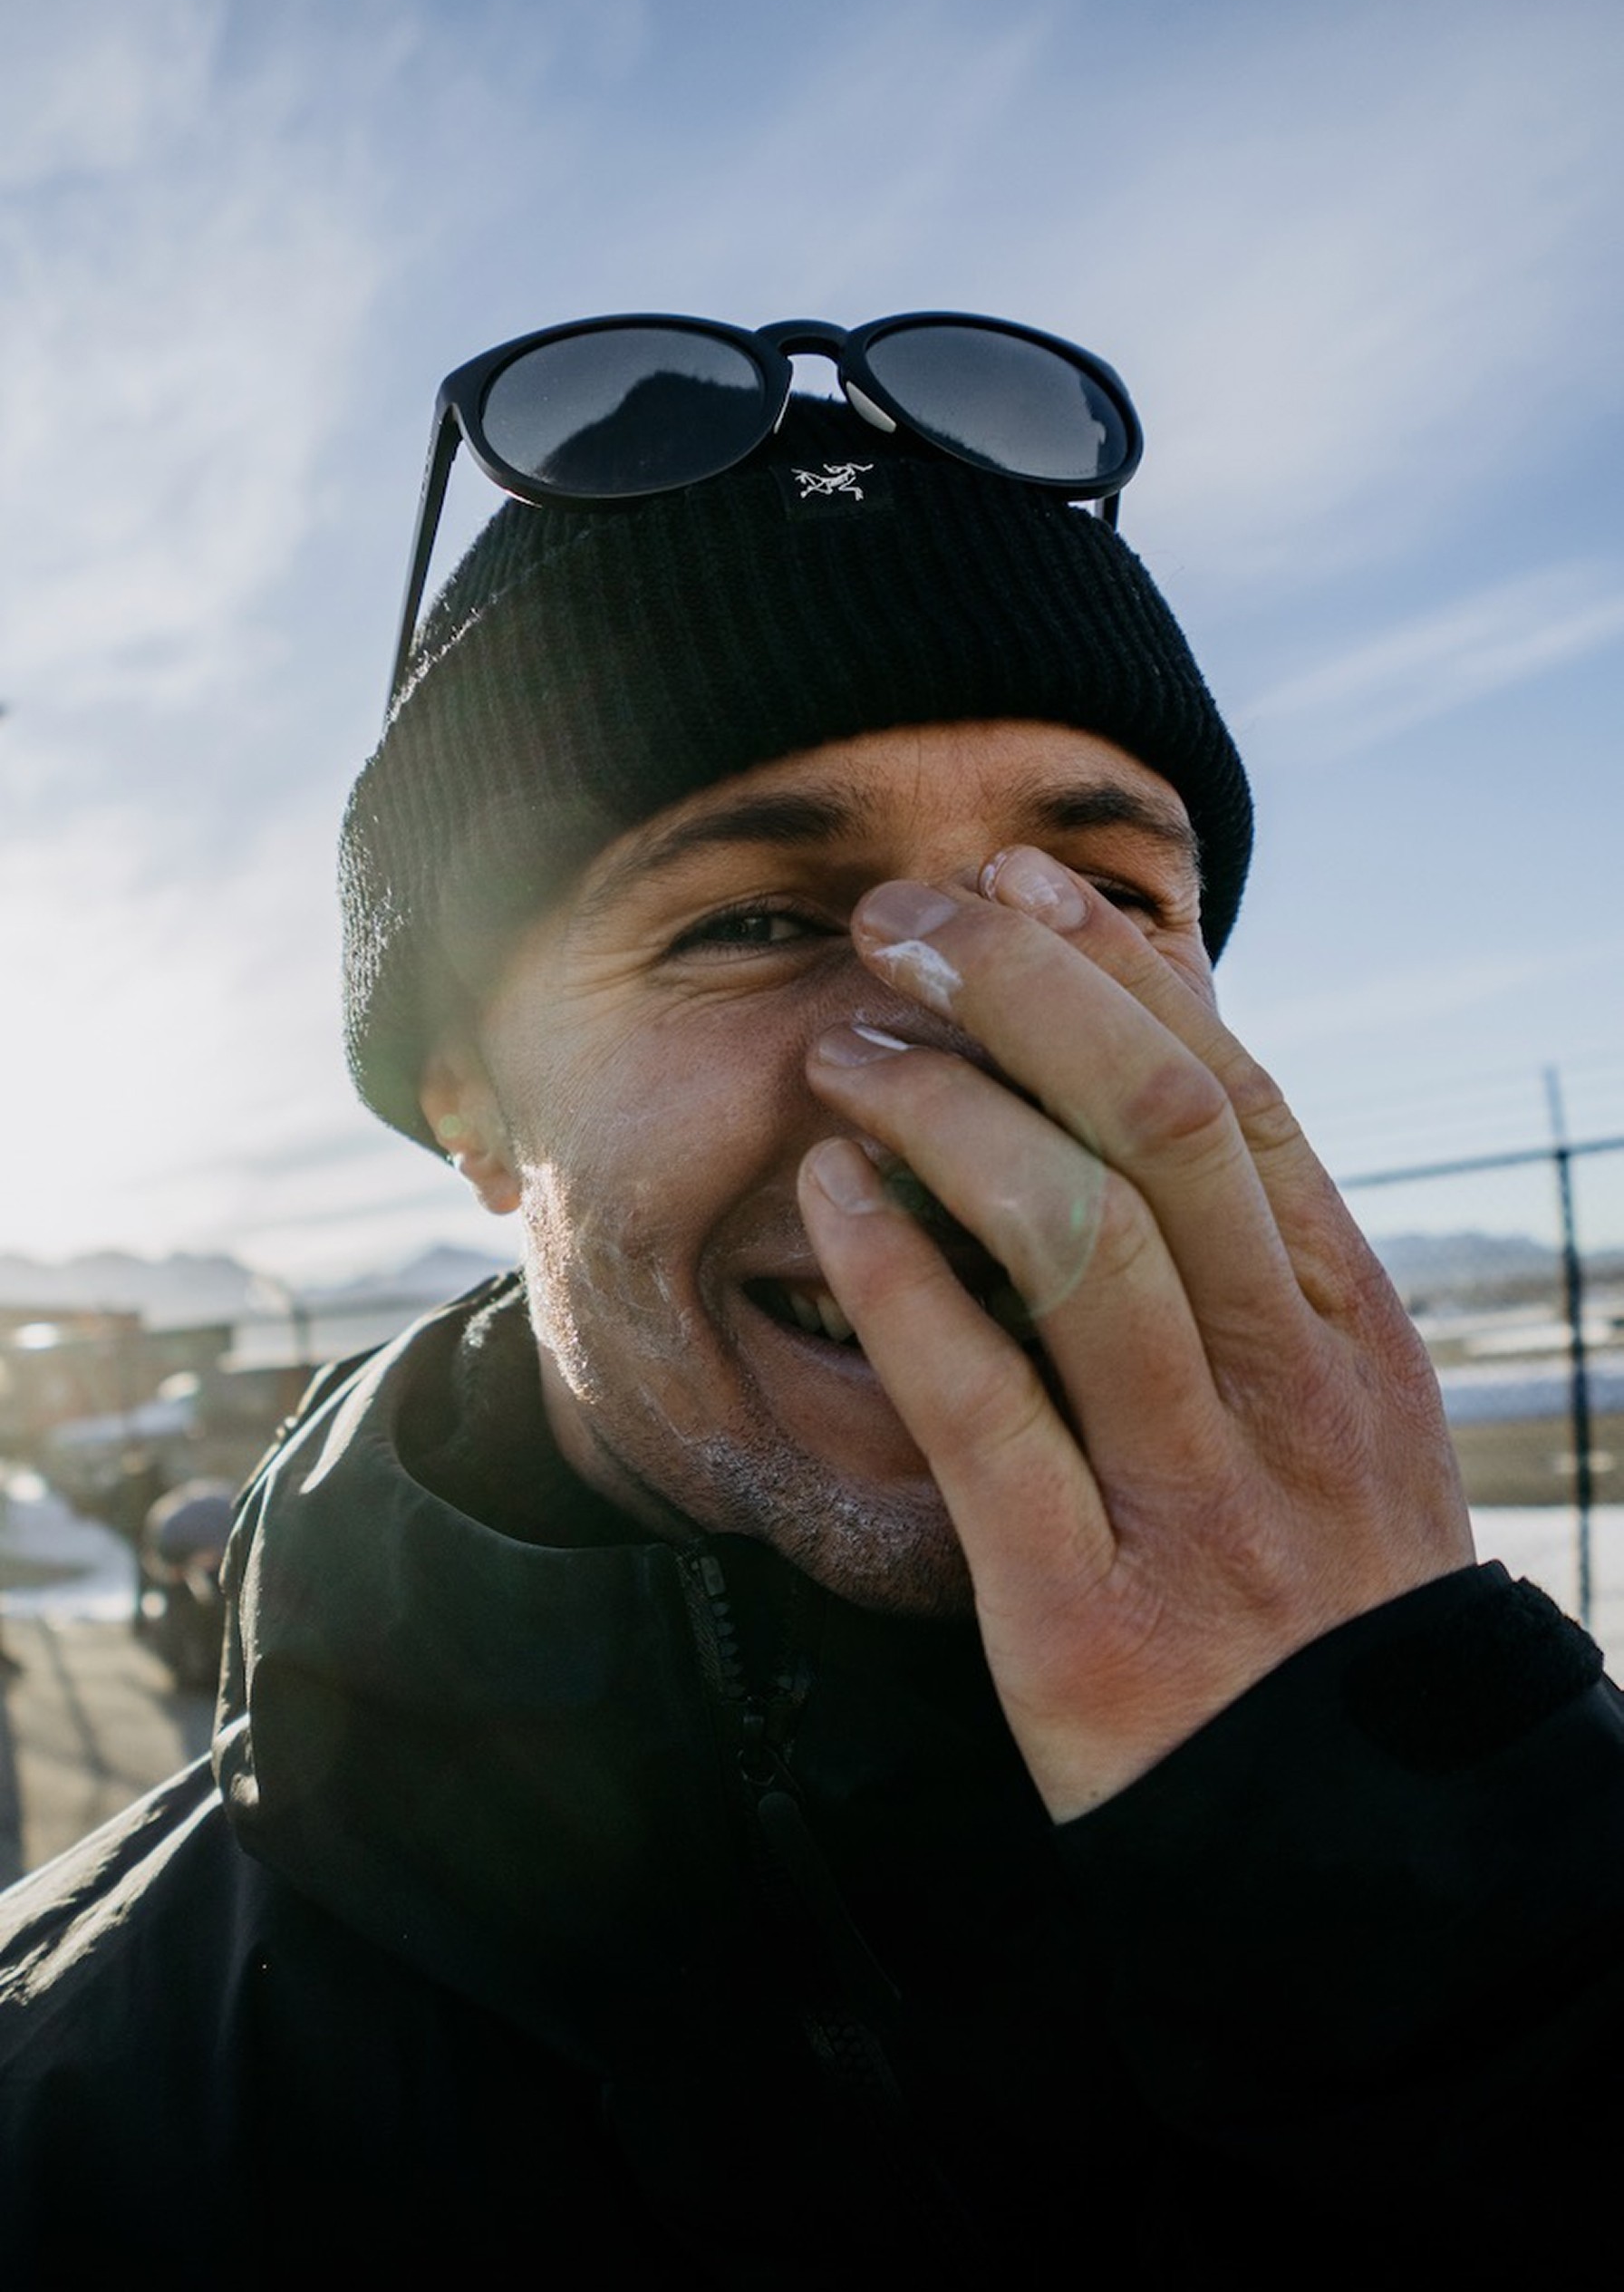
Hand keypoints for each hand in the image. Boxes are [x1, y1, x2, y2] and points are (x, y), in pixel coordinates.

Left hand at [797, 848, 1473, 1819]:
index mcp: (1346, 1334)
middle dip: (1024, 990)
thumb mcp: (1341, 1426)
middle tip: (903, 917)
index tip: (1020, 884)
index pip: (1240, 1099)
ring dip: (951, 1112)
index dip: (1119, 972)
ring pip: (1083, 1242)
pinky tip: (832, 1202)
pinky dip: (904, 1287)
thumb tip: (1173, 1088)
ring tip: (848, 1047)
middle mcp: (1287, 1395)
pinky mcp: (1087, 1616)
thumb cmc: (1316, 1604)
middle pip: (1163, 1126)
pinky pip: (987, 1418)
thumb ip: (1263, 1275)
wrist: (1346, 1854)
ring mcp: (1195, 1503)